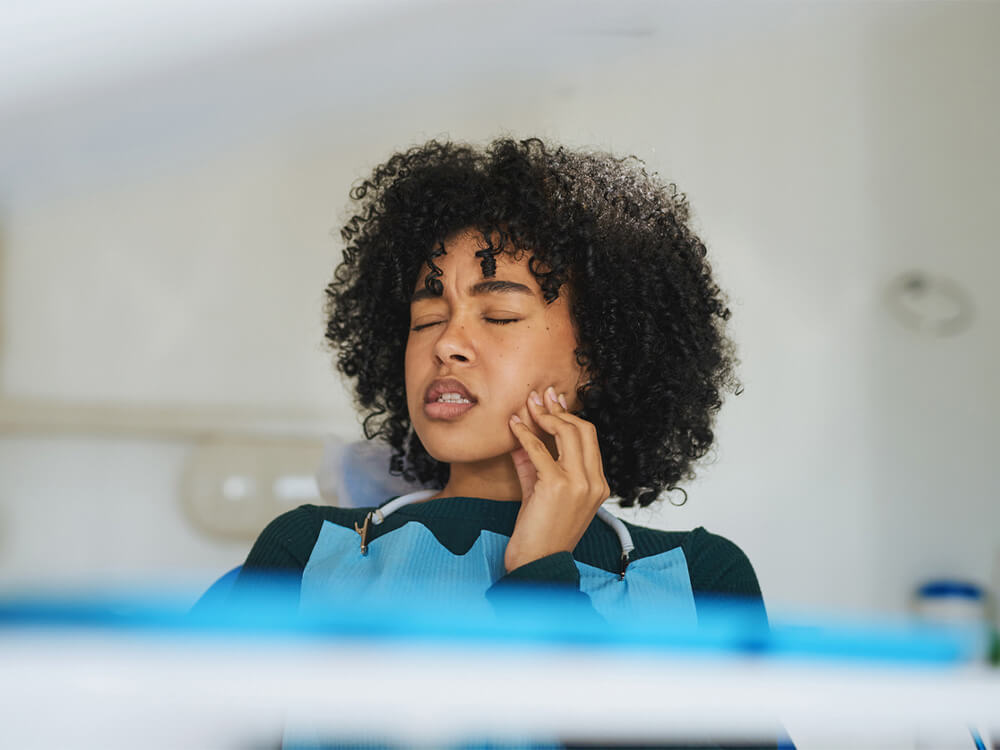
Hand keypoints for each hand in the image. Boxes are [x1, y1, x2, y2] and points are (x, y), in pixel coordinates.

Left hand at [505, 386, 610, 571]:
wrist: (536, 564)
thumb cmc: (539, 532)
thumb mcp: (540, 491)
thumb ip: (534, 462)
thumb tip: (521, 433)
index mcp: (598, 485)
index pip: (590, 439)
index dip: (570, 417)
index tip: (553, 404)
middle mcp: (594, 482)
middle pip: (584, 430)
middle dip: (560, 410)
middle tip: (541, 397)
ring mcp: (579, 484)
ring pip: (568, 433)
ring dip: (545, 415)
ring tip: (528, 405)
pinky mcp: (557, 485)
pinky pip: (540, 449)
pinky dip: (525, 434)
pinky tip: (513, 425)